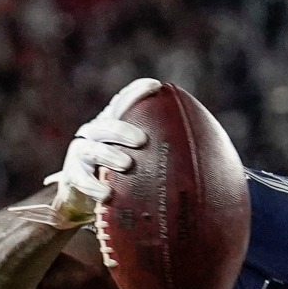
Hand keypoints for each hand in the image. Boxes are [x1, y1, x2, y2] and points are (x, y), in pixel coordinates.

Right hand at [10, 78, 161, 228]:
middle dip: (123, 130)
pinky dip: (94, 186)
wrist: (85, 202)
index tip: (157, 86)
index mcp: (113, 127)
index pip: (122, 104)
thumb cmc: (123, 178)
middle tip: (142, 140)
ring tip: (127, 164)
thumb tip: (216, 162)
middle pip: (106, 125)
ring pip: (91, 149)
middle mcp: (94, 136)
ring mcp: (81, 155)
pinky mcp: (72, 176)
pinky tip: (108, 194)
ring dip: (109, 156)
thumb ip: (166, 157)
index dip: (136, 92)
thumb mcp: (144, 164)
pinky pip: (81, 179)